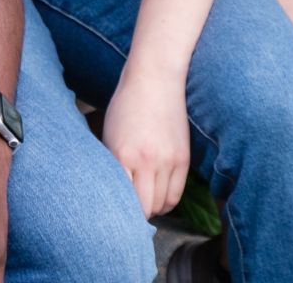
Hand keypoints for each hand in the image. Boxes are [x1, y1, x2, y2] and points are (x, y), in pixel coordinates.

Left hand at [100, 68, 189, 217]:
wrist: (155, 78)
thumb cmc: (126, 105)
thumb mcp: (109, 135)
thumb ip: (111, 165)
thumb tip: (112, 193)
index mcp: (123, 155)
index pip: (122, 201)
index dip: (118, 211)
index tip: (114, 211)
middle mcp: (148, 162)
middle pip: (144, 208)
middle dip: (135, 212)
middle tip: (128, 208)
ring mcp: (169, 160)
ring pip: (162, 205)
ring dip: (152, 208)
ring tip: (143, 200)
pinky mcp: (184, 158)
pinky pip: (176, 194)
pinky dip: (167, 201)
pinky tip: (158, 194)